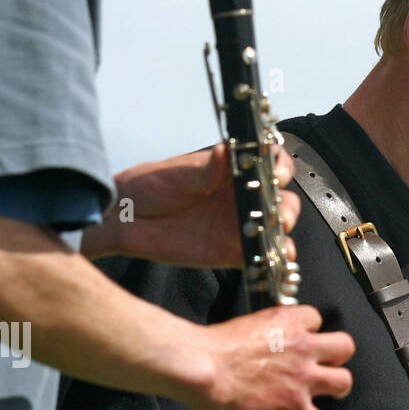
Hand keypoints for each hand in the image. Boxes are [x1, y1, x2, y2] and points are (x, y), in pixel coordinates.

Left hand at [81, 143, 299, 267]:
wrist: (123, 220)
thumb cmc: (148, 186)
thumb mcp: (176, 173)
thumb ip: (204, 168)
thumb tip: (226, 152)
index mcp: (233, 171)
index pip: (269, 163)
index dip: (281, 165)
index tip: (277, 171)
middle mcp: (242, 197)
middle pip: (280, 197)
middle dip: (286, 203)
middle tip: (276, 208)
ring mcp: (239, 224)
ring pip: (276, 225)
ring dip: (283, 227)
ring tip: (276, 229)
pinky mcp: (232, 252)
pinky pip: (261, 255)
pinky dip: (274, 257)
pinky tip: (276, 256)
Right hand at [193, 304, 354, 409]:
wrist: (202, 365)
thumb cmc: (214, 346)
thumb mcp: (249, 323)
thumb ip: (268, 332)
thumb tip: (267, 342)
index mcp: (289, 323)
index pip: (316, 319)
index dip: (311, 330)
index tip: (305, 338)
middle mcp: (302, 348)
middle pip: (344, 347)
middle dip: (337, 356)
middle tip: (327, 364)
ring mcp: (300, 378)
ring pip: (343, 381)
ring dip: (338, 387)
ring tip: (332, 393)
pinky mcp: (292, 406)